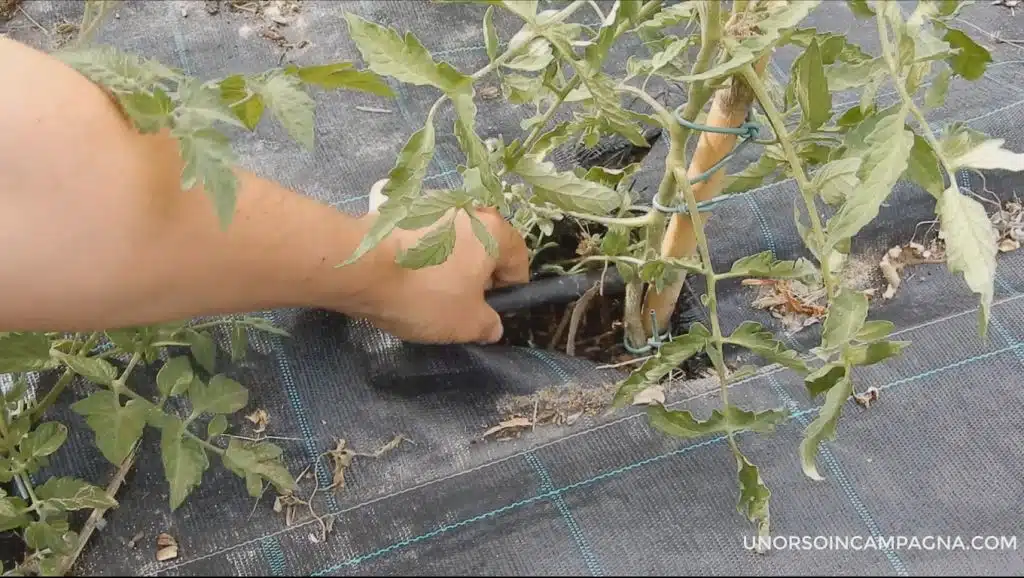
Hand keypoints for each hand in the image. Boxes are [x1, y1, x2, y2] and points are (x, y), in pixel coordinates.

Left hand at [342, 200, 529, 344]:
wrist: (361, 267)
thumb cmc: (426, 294)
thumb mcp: (467, 324)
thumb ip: (489, 325)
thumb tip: (492, 325)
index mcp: (495, 231)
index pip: (518, 261)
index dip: (509, 291)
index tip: (491, 311)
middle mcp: (469, 209)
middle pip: (485, 248)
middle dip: (477, 277)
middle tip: (460, 305)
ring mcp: (434, 204)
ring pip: (454, 241)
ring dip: (450, 264)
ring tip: (428, 292)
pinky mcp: (403, 209)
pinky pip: (425, 237)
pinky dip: (423, 255)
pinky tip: (406, 276)